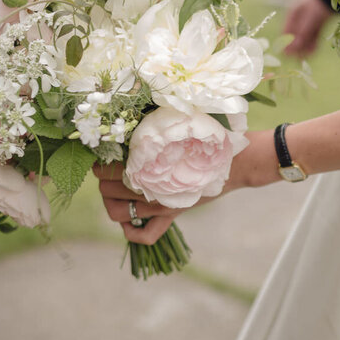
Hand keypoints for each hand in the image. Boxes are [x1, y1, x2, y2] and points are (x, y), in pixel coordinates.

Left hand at [93, 132, 281, 243]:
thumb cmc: (209, 138)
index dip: (100, 164)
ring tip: (114, 194)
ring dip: (112, 205)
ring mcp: (163, 205)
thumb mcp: (179, 127)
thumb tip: (130, 104)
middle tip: (106, 171)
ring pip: (120, 214)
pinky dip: (133, 233)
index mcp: (152, 164)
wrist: (238, 161)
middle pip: (109, 191)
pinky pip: (147, 236)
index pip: (110, 170)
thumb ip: (155, 123)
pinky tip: (131, 222)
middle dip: (103, 182)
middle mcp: (154, 187)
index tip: (100, 155)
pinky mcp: (172, 215)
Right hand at [282, 0, 334, 57]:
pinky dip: (313, 44)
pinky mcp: (319, 24)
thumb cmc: (321, 3)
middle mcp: (300, 18)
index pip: (286, 31)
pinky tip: (313, 52)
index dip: (286, 44)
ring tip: (308, 56)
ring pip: (305, 37)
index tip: (287, 55)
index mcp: (293, 13)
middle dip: (297, 47)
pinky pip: (314, 36)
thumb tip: (294, 47)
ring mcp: (309, 21)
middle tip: (299, 59)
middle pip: (296, 36)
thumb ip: (303, 32)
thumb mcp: (311, 18)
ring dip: (306, 47)